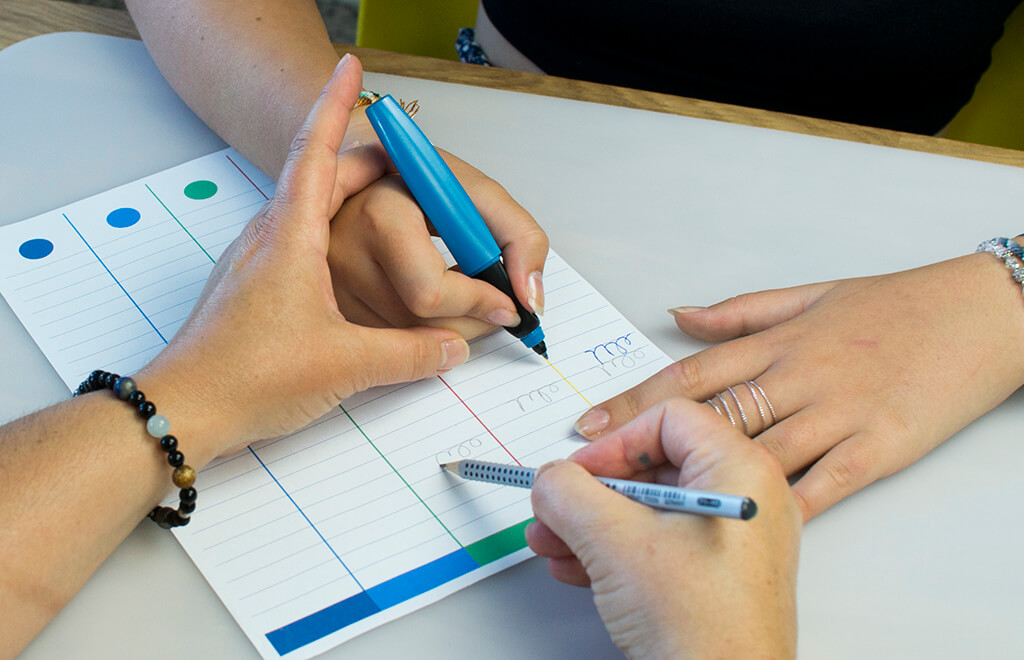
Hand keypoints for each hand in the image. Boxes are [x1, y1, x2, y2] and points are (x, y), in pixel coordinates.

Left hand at [137, 55, 468, 457]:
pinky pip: (299, 243)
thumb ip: (411, 354)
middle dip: (366, 161)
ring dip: (347, 199)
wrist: (180, 412)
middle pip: (321, 177)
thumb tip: (452, 346)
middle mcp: (269, 237)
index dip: (335, 104)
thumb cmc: (245, 377)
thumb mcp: (345, 365)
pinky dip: (332, 236)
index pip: (317, 151)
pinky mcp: (256, 288)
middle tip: (407, 163)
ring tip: (389, 208)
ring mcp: (258, 261)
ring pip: (308, 211)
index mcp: (290, 237)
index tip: (350, 67)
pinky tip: (352, 265)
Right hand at [327, 122, 548, 338]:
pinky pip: (387, 345)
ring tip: (460, 294)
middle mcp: (341, 252)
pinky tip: (430, 302)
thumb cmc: (418, 186)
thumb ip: (520, 238)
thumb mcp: (477, 192)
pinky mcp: (329, 307)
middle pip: (421, 325)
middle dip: (473, 322)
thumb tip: (529, 298)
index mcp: (378, 214)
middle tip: (492, 305)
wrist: (360, 179)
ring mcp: (329, 285)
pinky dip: (422, 333)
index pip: (430, 291)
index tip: (508, 304)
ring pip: (407, 343)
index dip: (479, 303)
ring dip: (452, 330)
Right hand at [529, 399, 799, 658]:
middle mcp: (746, 497)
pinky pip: (662, 543)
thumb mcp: (614, 542)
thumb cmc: (704, 629)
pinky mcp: (720, 576)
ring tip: (555, 542)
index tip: (578, 471)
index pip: (668, 418)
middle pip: (655, 466)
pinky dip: (616, 550)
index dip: (613, 442)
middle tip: (558, 506)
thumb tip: (551, 479)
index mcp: (741, 470)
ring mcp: (736, 540)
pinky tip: (577, 566)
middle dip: (592, 491)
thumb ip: (569, 494)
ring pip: (652, 509)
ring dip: (593, 523)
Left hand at [573, 252, 1023, 518]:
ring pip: (754, 452)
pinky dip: (780, 504)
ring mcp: (837, 415)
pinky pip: (821, 484)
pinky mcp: (877, 448)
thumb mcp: (810, 295)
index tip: (590, 425)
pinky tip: (739, 523)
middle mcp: (798, 378)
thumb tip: (676, 315)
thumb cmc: (894, 307)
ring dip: (699, 481)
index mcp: (777, 343)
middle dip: (648, 448)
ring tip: (650, 507)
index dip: (634, 402)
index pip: (689, 375)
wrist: (980, 317)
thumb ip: (739, 313)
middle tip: (600, 475)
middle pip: (708, 418)